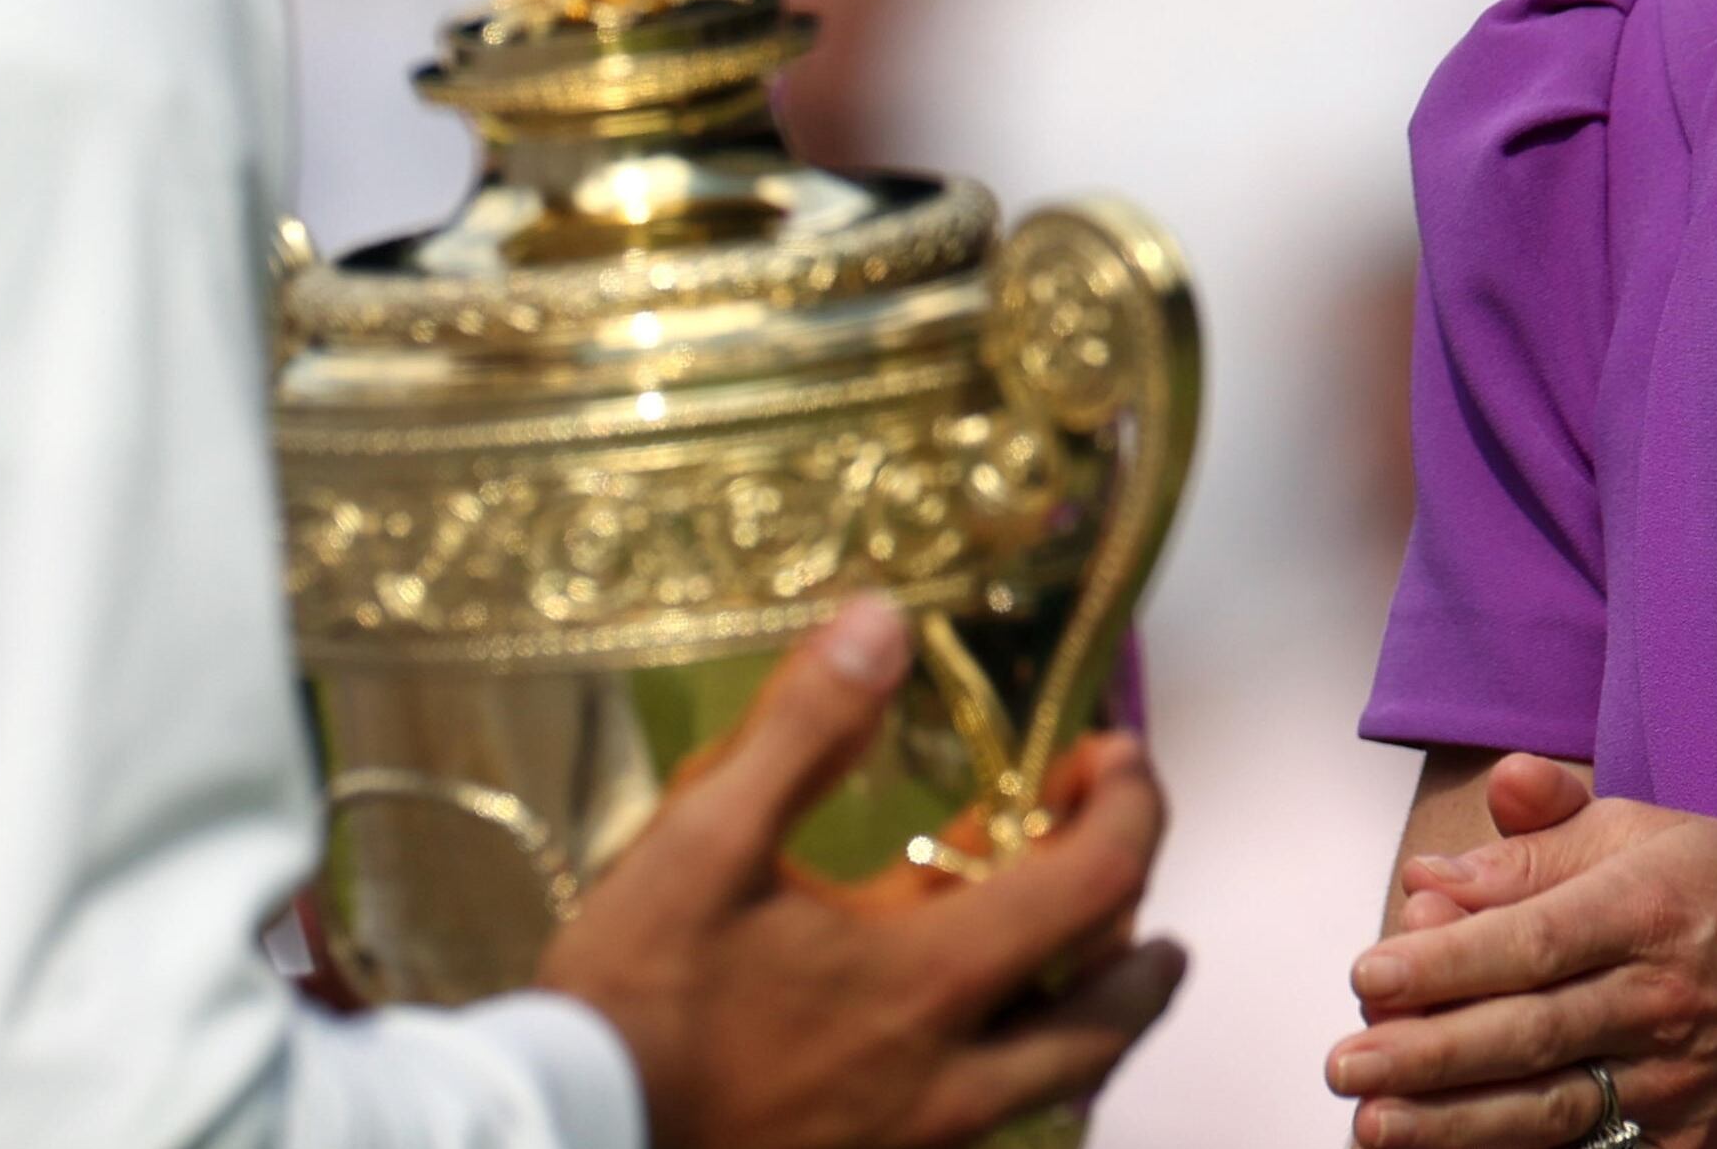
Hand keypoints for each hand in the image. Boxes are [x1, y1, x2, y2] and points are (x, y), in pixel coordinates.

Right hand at [537, 595, 1186, 1148]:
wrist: (570, 1139)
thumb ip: (803, 728)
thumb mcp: (703, 840)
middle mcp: (953, 1077)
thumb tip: (884, 619)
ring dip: (1094, 1016)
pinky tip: (971, 1044)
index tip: (1117, 757)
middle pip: (1109, 1014)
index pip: (1093, 884)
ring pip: (1059, 1086)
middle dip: (1147, 941)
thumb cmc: (634, 999)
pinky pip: (991, 1125)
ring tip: (1090, 968)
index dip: (1130, 809)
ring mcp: (922, 1142)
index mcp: (929, 980)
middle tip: (1129, 875)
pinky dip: (1016, 1074)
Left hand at [1327, 753, 1716, 1148]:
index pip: (1533, 939)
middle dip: (1428, 1054)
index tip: (1366, 975)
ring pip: (1553, 1109)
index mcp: (1650, 905)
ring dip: (1458, 1124)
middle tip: (1345, 1066)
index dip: (1447, 962)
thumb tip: (1433, 872)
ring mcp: (1680, 1083)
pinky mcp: (1692, 1146)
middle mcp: (1664, 998)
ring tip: (1377, 1127)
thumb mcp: (1646, 833)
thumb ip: (1537, 840)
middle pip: (1531, 1032)